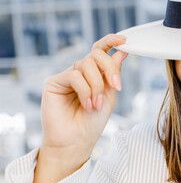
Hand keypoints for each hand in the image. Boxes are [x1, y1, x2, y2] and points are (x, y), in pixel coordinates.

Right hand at [40, 34, 127, 164]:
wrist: (76, 142)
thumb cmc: (92, 122)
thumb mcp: (110, 95)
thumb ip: (113, 73)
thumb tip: (122, 51)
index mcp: (94, 74)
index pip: (100, 51)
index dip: (111, 41)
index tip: (125, 40)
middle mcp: (80, 72)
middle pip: (96, 55)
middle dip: (110, 68)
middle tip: (117, 87)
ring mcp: (67, 76)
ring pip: (86, 64)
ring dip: (97, 85)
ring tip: (97, 104)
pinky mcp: (54, 82)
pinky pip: (74, 75)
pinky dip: (85, 90)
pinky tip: (87, 105)